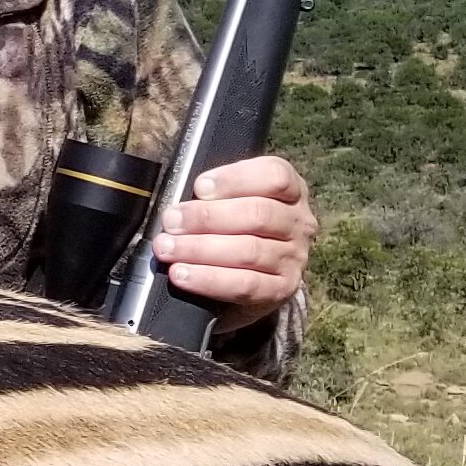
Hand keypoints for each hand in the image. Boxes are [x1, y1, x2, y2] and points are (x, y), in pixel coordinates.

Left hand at [155, 155, 316, 329]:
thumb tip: (179, 205)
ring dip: (200, 249)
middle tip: (171, 221)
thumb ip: (213, 197)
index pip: (276, 176)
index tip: (199, 187)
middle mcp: (298, 223)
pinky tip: (182, 274)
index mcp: (290, 192)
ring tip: (167, 248)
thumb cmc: (234, 231)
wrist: (251, 280)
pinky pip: (246, 285)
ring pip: (249, 250)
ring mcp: (294, 257)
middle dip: (207, 217)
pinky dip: (208, 279)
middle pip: (258, 214)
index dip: (236, 179)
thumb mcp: (230, 204)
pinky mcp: (283, 289)